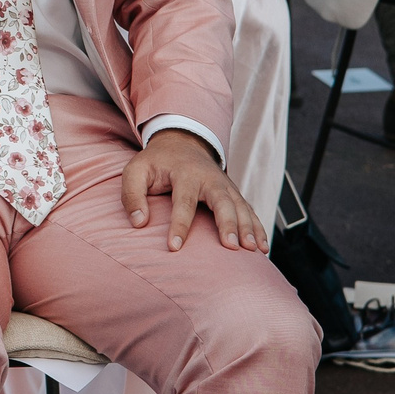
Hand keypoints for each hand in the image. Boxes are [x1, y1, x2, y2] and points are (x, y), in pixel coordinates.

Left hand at [121, 128, 265, 252]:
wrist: (181, 143)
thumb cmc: (156, 162)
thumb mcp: (135, 171)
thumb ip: (132, 195)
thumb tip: (138, 222)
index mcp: (184, 173)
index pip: (183, 201)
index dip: (179, 225)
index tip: (174, 247)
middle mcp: (210, 178)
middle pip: (222, 201)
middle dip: (228, 223)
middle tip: (231, 246)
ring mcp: (225, 186)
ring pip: (241, 206)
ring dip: (249, 228)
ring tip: (253, 250)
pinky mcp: (233, 194)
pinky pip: (249, 211)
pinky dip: (258, 227)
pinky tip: (263, 247)